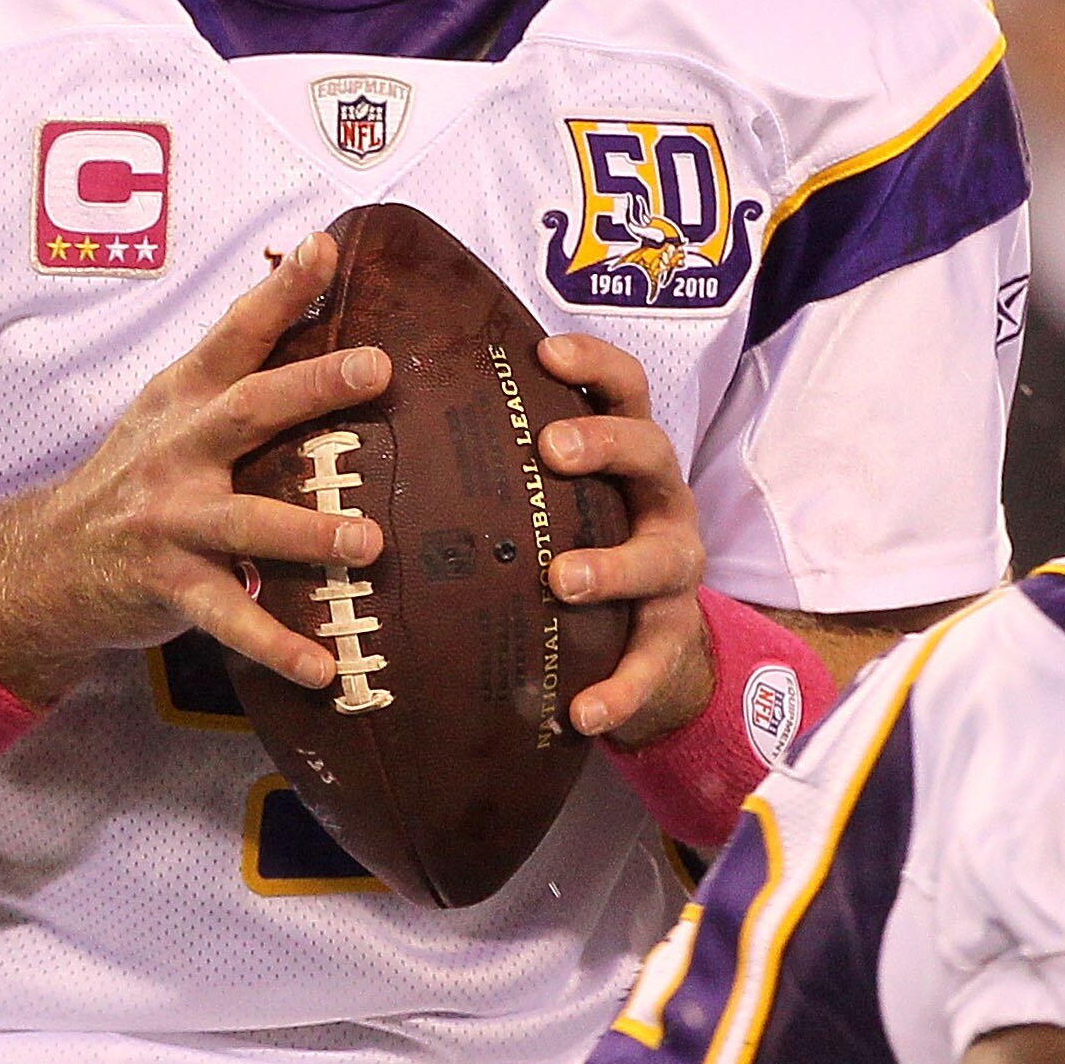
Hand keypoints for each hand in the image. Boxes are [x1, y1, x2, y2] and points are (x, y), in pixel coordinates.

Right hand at [0, 236, 392, 701]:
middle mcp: (176, 451)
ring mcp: (169, 520)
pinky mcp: (167, 586)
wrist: (48, 562)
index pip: (234, 334)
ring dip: (310, 532)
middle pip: (248, 409)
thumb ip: (235, 377)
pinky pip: (229, 620)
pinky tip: (325, 668)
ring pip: (246, 522)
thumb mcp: (171, 415)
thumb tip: (319, 316)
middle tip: (378, 368)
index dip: (279, 290)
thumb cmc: (137, 480)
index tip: (325, 247)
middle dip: (312, 385)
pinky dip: (277, 646)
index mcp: (182, 399)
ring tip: (371, 543)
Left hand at [532, 331, 710, 743]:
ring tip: (562, 579)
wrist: (650, 641)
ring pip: (659, 558)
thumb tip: (393, 401)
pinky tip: (581, 712)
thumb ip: (504, 457)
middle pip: (651, 452)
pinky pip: (652, 663)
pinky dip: (620, 688)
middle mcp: (660, 501)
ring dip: (612, 566)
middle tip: (551, 450)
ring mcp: (672, 569)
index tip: (545, 351)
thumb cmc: (576, 542)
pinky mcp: (672, 637)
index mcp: (629, 455)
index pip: (625, 389)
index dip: (594, 363)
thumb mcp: (553, 495)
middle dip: (605, 445)